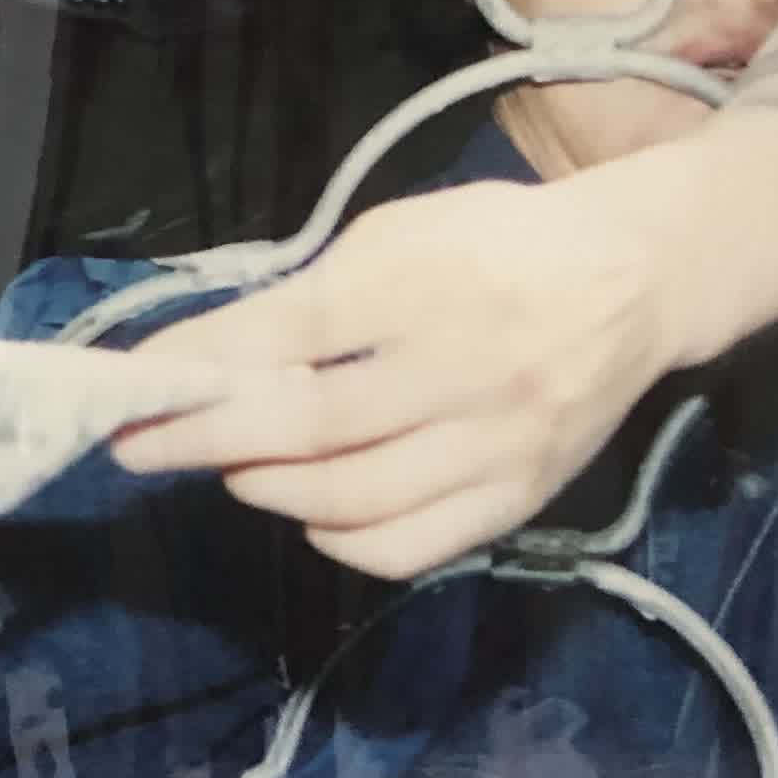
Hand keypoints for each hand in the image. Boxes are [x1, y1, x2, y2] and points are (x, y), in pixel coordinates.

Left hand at [110, 178, 682, 579]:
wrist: (639, 275)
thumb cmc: (498, 242)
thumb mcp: (400, 232)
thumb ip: (314, 296)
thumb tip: (215, 358)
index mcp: (428, 280)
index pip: (291, 335)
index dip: (203, 365)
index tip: (138, 383)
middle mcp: (467, 366)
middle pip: (313, 427)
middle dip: (211, 440)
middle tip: (147, 444)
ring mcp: (499, 441)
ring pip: (357, 498)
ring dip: (269, 490)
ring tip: (231, 468)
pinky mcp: (524, 494)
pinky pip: (414, 546)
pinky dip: (343, 541)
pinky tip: (310, 513)